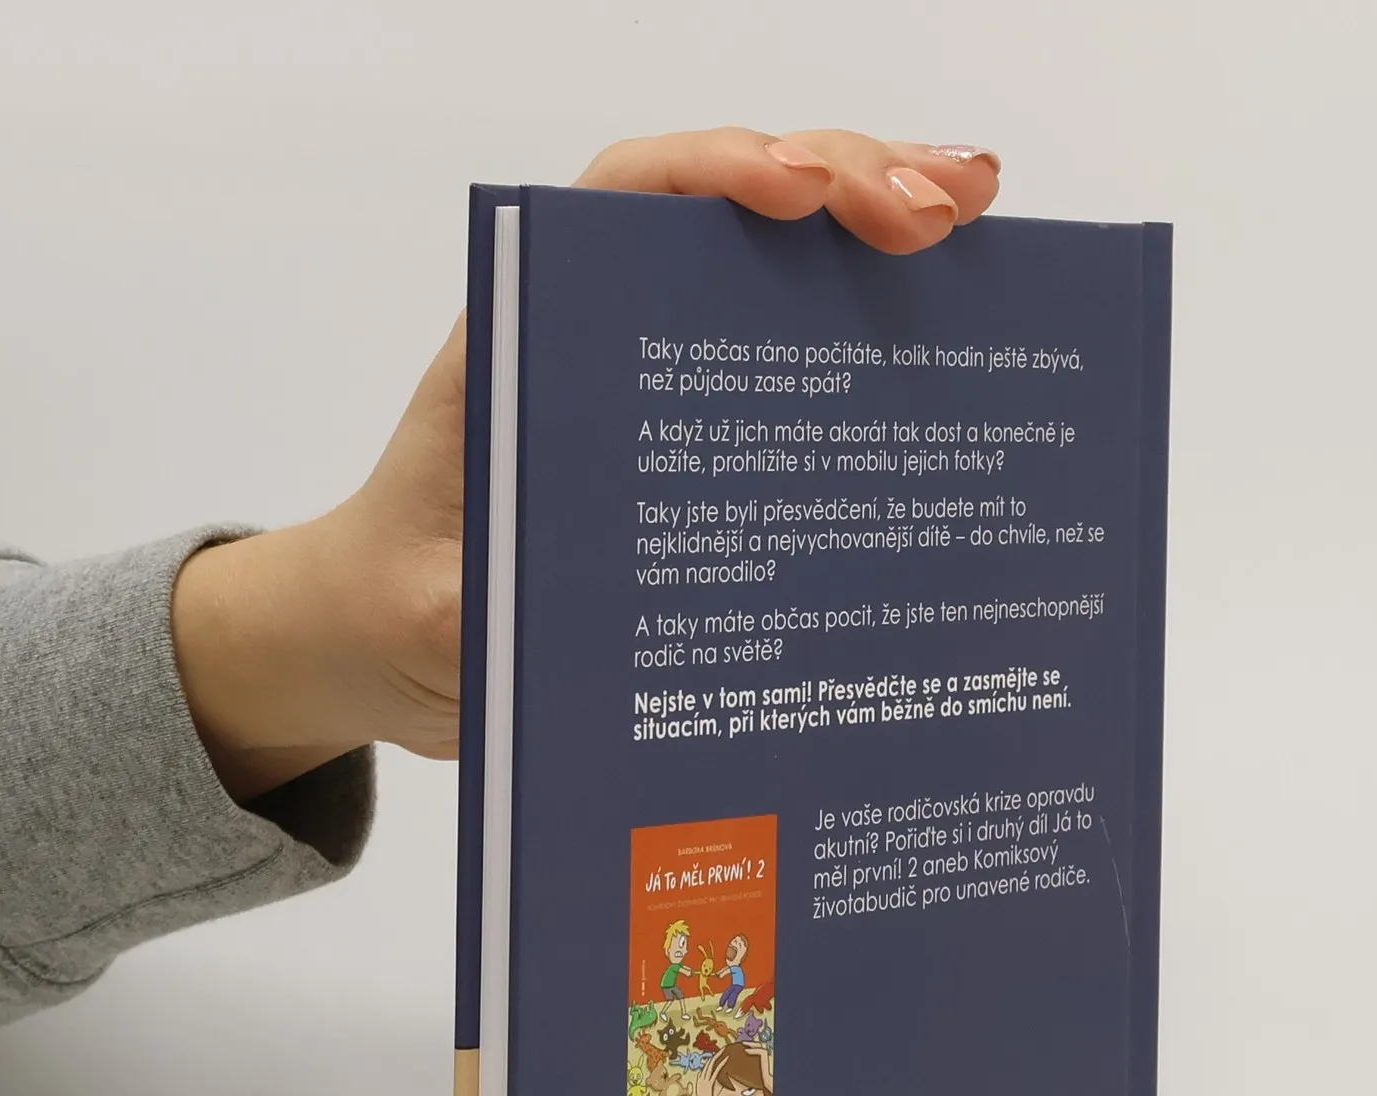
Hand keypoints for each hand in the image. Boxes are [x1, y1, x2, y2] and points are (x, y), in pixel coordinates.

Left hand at [171, 128, 1000, 799]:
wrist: (390, 641)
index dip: (720, 172)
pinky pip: (802, 362)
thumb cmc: (397, 605)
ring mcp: (664, 376)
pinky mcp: (707, 437)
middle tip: (953, 213)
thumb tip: (555, 619)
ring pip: (785, 271)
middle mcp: (603, 331)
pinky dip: (883, 337)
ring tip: (986, 230)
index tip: (805, 195)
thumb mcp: (427, 616)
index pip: (625, 199)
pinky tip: (964, 341)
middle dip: (849, 183)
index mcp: (528, 337)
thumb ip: (473, 609)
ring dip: (888, 232)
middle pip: (735, 213)